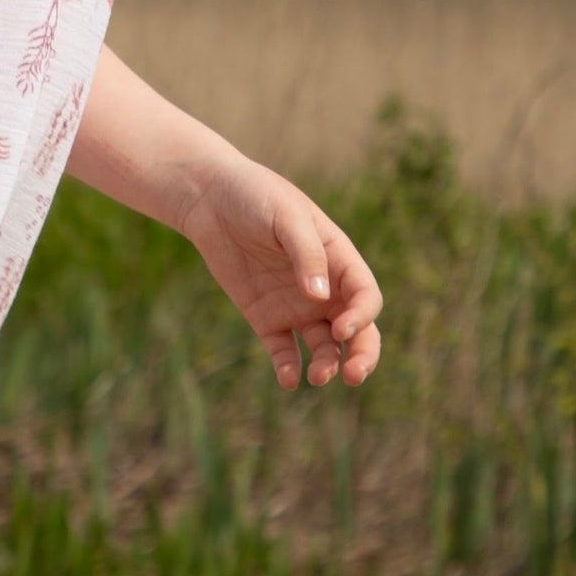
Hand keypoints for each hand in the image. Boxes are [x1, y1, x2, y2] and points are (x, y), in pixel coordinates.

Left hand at [180, 154, 381, 389]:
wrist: (211, 199)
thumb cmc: (257, 197)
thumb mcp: (286, 217)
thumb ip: (307, 254)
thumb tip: (319, 296)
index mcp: (339, 260)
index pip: (365, 296)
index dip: (362, 316)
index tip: (342, 328)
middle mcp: (324, 289)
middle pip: (356, 330)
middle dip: (361, 355)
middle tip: (354, 376)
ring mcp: (296, 306)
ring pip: (324, 347)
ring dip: (326, 365)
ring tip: (316, 378)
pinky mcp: (267, 318)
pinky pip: (284, 351)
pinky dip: (288, 368)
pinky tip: (288, 379)